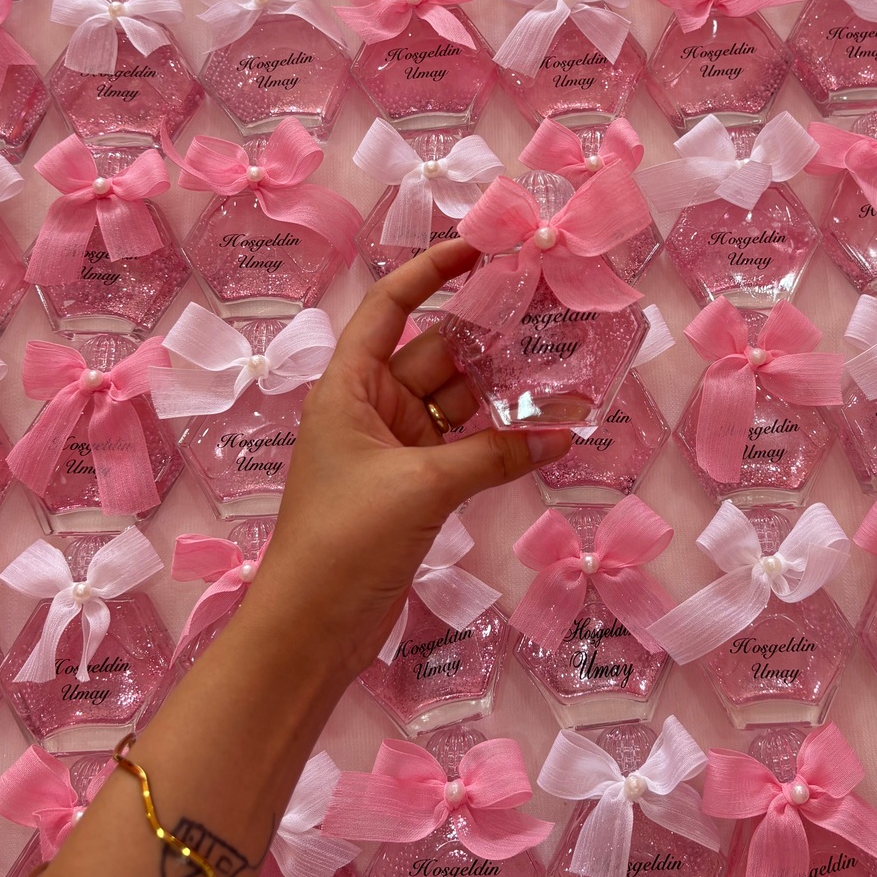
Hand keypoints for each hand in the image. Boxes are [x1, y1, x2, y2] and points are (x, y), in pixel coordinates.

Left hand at [242, 240, 572, 682]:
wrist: (311, 629)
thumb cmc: (345, 540)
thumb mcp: (421, 487)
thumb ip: (494, 454)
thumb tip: (564, 433)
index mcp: (349, 388)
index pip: (390, 307)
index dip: (431, 272)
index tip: (480, 247)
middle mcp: (370, 408)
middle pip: (436, 354)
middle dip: (489, 339)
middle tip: (549, 314)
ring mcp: (393, 451)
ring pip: (457, 405)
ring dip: (503, 396)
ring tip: (565, 376)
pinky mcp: (412, 491)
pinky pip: (464, 450)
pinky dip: (499, 443)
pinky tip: (548, 436)